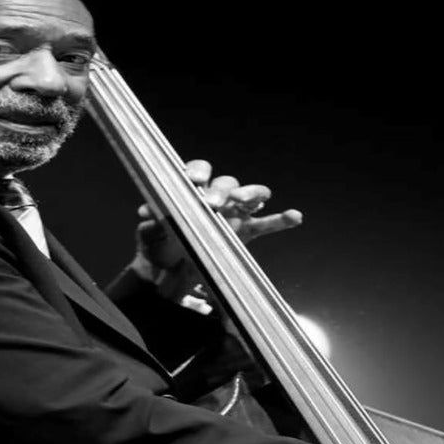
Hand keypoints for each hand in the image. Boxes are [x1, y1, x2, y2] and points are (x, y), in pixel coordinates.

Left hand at [130, 160, 302, 299]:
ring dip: (251, 193)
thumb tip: (148, 214)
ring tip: (244, 201)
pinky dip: (281, 220)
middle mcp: (215, 197)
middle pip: (226, 183)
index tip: (195, 181)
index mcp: (191, 190)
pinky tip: (294, 216)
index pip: (199, 171)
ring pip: (250, 195)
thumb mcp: (148, 235)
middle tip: (213, 204)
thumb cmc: (158, 245)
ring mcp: (233, 214)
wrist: (167, 272)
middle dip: (222, 190)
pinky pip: (266, 224)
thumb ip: (149, 225)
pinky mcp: (245, 233)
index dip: (199, 172)